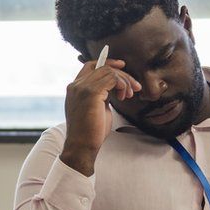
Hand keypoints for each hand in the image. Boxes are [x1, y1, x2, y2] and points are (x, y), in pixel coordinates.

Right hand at [60, 59, 140, 175]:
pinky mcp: (91, 92)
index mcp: (75, 88)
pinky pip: (112, 78)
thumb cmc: (90, 132)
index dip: (107, 62)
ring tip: (129, 95)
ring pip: (109, 71)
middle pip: (103, 67)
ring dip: (124, 81)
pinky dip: (122, 84)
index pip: (90, 66)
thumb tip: (115, 88)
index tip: (122, 65)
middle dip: (122, 75)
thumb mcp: (96, 108)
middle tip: (135, 87)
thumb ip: (101, 95)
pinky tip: (124, 96)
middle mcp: (76, 85)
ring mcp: (82, 88)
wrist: (82, 146)